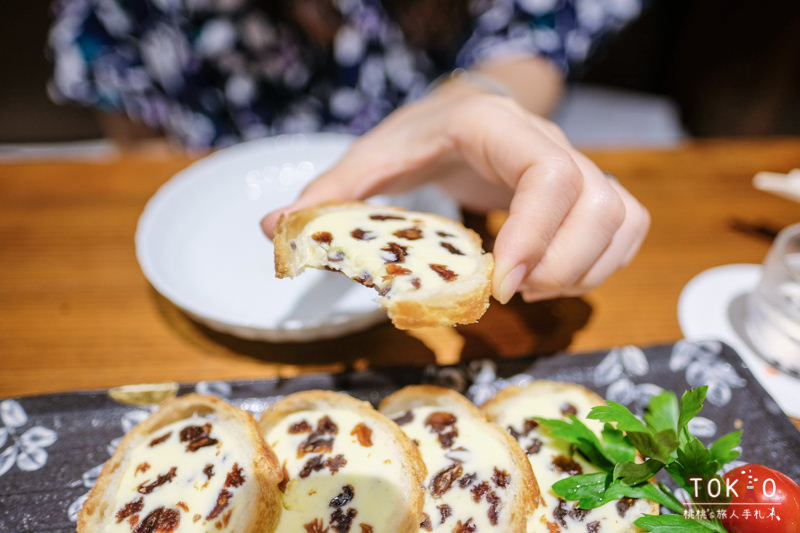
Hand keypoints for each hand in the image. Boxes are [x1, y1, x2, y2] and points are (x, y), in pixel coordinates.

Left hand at [261, 88, 649, 303]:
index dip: (535, 231)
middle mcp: (550, 143)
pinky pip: (627, 227)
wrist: (464, 112)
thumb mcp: (374, 156)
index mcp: (498, 129)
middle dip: (560, 264)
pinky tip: (554, 279)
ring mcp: (579, 166)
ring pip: (621, 218)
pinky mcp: (591, 190)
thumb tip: (273, 230)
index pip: (548, 172)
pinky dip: (603, 264)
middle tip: (509, 293)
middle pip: (599, 203)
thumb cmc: (420, 134)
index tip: (501, 281)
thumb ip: (330, 192)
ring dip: (584, 269)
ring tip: (529, 289)